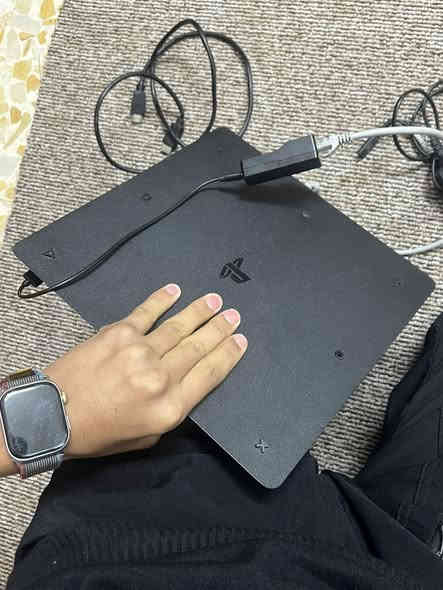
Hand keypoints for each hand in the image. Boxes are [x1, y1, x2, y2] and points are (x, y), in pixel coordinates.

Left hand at [44, 284, 246, 458]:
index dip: (228, 354)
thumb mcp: (145, 438)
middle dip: (220, 329)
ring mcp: (139, 351)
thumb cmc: (99, 433)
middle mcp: (160, 376)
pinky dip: (161, 299)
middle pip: (199, 347)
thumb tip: (184, 383)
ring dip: (200, 312)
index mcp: (169, 407)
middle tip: (234, 315)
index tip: (241, 340)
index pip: (209, 374)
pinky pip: (146, 312)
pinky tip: (175, 290)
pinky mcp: (118, 333)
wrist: (52, 415)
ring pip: (179, 327)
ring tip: (215, 300)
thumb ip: (170, 411)